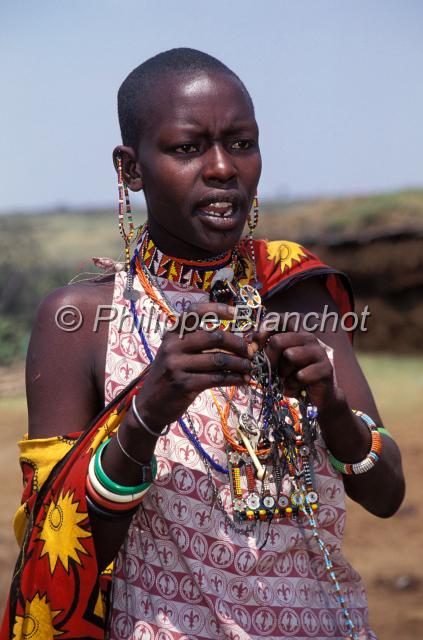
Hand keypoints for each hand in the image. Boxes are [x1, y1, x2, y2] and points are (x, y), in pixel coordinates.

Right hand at [133, 302, 254, 431]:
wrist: (149, 405)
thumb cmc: (170, 375)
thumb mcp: (176, 354)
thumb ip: (198, 344)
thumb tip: (236, 339)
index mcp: (172, 334)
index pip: (195, 312)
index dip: (217, 309)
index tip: (237, 313)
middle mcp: (173, 346)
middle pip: (214, 336)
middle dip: (237, 343)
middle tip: (250, 351)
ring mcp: (176, 365)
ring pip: (218, 359)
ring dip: (239, 363)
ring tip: (249, 367)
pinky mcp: (183, 384)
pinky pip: (216, 378)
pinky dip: (233, 379)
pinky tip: (242, 380)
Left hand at [252, 314, 339, 411]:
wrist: (315, 398)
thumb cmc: (293, 378)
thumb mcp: (277, 364)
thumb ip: (267, 352)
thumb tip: (252, 342)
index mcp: (297, 334)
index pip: (281, 320)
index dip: (265, 330)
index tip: (256, 345)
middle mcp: (309, 338)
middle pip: (279, 340)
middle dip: (270, 358)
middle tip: (271, 371)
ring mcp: (319, 352)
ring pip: (290, 355)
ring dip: (284, 372)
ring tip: (288, 380)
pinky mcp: (325, 368)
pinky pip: (301, 375)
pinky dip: (294, 385)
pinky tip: (298, 388)